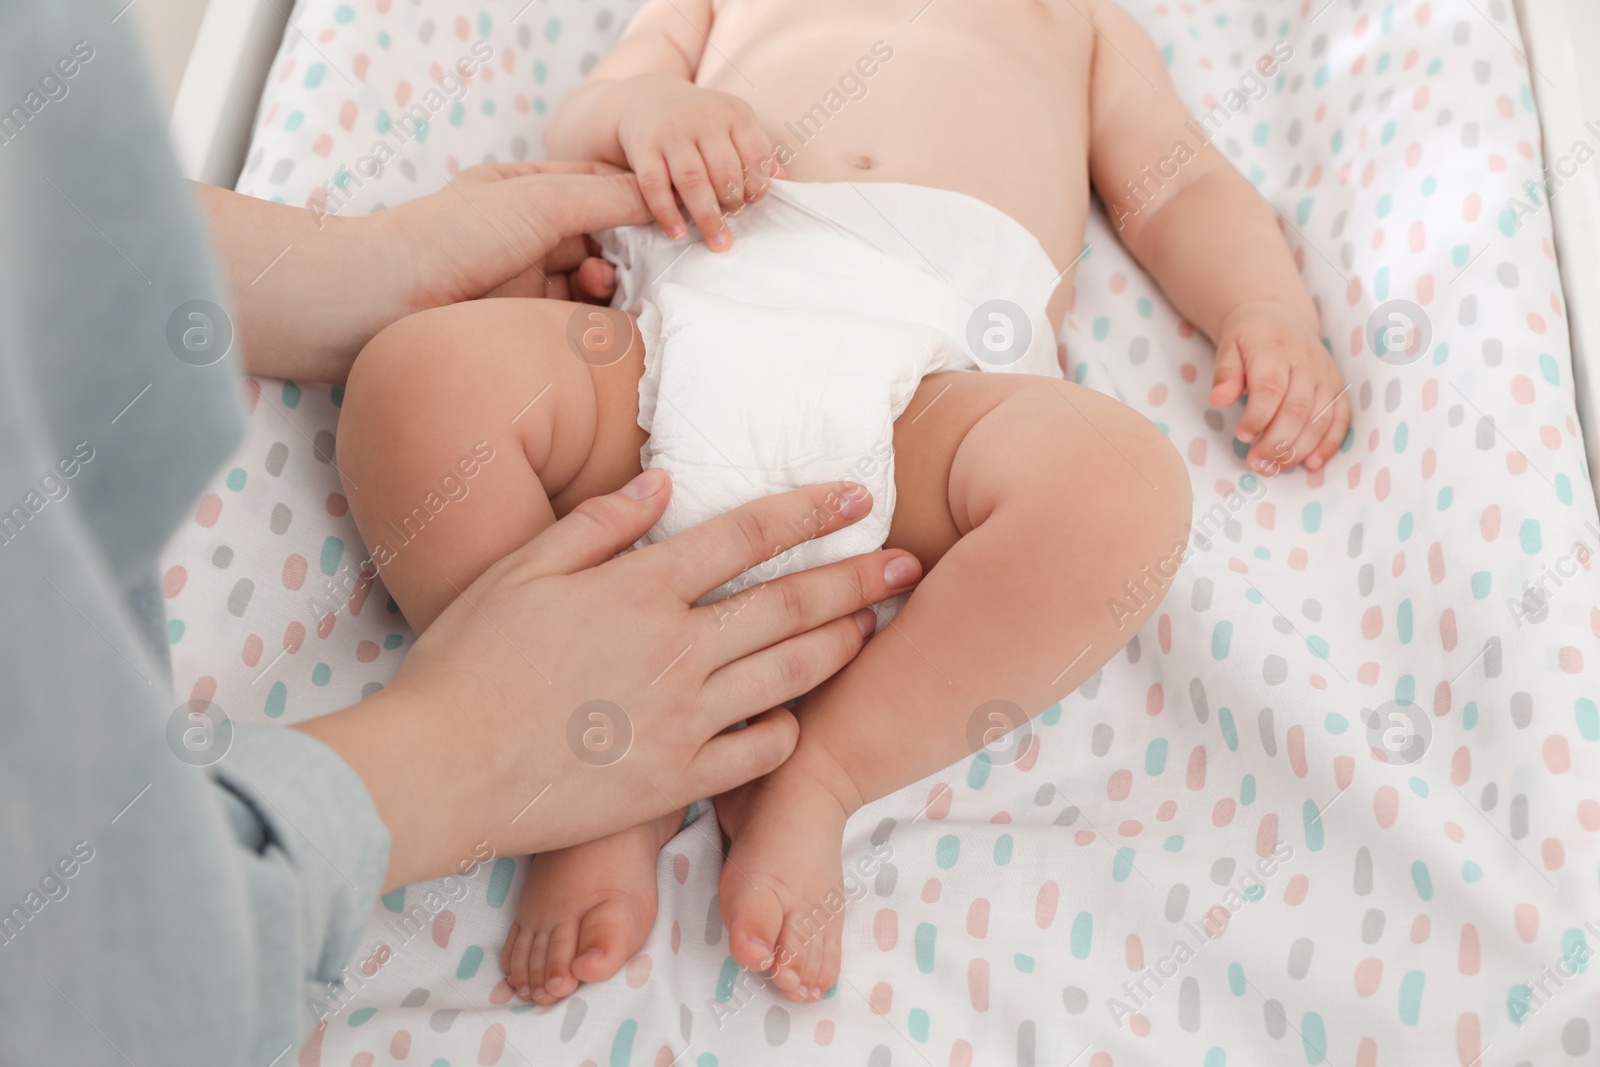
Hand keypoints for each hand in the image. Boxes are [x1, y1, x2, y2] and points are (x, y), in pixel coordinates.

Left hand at [199, 164, 650, 381]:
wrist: (376, 305)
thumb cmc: (448, 238)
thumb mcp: (536, 202)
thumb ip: (604, 197)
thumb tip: (663, 197)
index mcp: (526, 189)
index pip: (602, 188)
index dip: (643, 203)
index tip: (681, 220)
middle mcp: (527, 233)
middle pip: (602, 240)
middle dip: (632, 254)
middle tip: (660, 271)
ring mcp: (524, 282)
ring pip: (591, 285)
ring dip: (612, 291)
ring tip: (617, 299)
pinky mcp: (521, 328)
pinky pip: (573, 324)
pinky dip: (595, 324)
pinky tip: (606, 328)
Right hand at [296, 471, 922, 890]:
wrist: (440, 770)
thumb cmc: (467, 662)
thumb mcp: (521, 569)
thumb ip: (600, 522)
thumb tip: (665, 479)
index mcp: (640, 589)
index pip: (747, 535)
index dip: (809, 511)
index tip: (858, 497)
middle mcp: (677, 649)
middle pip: (790, 604)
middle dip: (858, 578)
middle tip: (908, 563)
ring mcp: (684, 718)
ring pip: (789, 674)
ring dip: (841, 645)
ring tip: (875, 626)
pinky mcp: (677, 779)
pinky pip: (759, 750)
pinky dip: (790, 728)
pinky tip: (802, 714)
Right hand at [616, 73, 781, 248]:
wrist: (650, 99)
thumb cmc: (703, 125)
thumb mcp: (735, 127)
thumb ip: (758, 153)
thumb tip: (784, 183)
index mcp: (734, 114)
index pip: (756, 153)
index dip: (758, 184)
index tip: (753, 202)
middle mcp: (704, 119)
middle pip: (725, 169)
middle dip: (733, 201)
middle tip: (733, 219)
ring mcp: (672, 132)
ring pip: (692, 179)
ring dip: (707, 215)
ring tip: (717, 241)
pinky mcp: (644, 146)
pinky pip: (654, 185)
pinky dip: (666, 213)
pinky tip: (678, 233)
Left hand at [1208, 301, 1350, 473]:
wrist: (1280, 318)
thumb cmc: (1250, 339)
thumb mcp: (1229, 348)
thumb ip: (1225, 374)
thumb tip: (1218, 400)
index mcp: (1275, 351)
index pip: (1270, 388)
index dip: (1257, 416)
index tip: (1241, 436)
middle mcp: (1306, 363)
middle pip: (1297, 409)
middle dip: (1277, 442)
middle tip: (1256, 462)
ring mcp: (1325, 376)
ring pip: (1320, 419)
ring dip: (1299, 449)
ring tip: (1275, 468)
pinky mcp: (1337, 388)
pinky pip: (1341, 418)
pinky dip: (1329, 444)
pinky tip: (1311, 464)